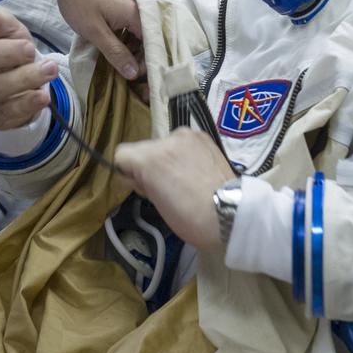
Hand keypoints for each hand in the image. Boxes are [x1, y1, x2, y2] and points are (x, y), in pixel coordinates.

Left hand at [43, 0, 141, 79]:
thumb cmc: (79, 0)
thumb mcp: (94, 31)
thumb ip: (115, 52)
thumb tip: (134, 74)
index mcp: (138, 14)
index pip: (154, 45)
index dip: (147, 63)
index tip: (134, 77)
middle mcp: (141, 7)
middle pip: (150, 38)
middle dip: (141, 57)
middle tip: (127, 72)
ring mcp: (133, 1)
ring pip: (141, 30)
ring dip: (134, 46)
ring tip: (121, 61)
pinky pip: (134, 22)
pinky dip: (129, 35)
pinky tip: (118, 44)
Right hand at [114, 128, 234, 252]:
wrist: (231, 214)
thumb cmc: (190, 218)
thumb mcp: (156, 204)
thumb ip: (142, 182)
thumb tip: (135, 175)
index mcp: (149, 158)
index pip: (122, 154)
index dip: (128, 171)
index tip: (142, 186)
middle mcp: (166, 139)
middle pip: (144, 148)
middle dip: (149, 164)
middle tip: (166, 186)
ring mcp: (187, 135)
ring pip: (164, 144)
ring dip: (168, 157)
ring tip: (185, 178)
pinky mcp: (203, 135)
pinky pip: (183, 142)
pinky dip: (184, 153)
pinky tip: (196, 169)